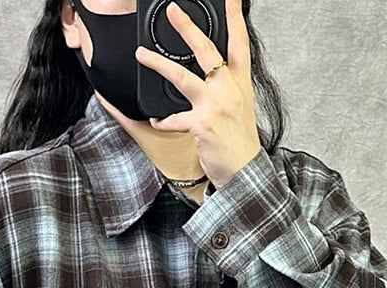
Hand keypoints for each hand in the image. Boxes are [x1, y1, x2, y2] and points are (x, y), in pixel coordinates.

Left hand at [134, 0, 261, 189]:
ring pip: (182, 77)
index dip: (235, 18)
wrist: (245, 171)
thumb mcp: (240, 107)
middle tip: (173, 11)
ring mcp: (214, 105)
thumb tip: (211, 73)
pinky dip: (164, 121)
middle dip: (188, 28)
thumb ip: (226, 87)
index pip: (240, 43)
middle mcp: (228, 89)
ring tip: (142, 54)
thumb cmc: (240, 142)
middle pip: (207, 50)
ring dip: (159, 64)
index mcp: (240, 83)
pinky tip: (156, 121)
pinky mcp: (201, 124)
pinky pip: (175, 118)